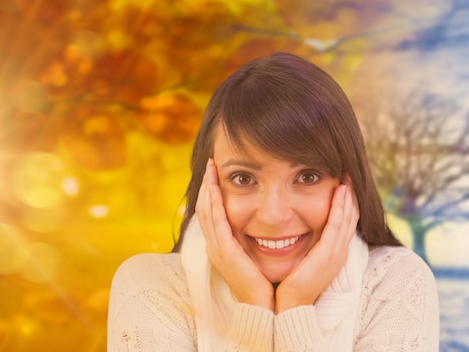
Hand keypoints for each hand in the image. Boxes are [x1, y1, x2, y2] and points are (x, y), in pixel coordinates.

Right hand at [196, 158, 273, 309]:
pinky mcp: (224, 252)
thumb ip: (253, 238)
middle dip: (207, 184)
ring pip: (206, 212)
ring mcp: (217, 249)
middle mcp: (215, 246)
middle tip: (210, 163)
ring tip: (210, 168)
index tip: (216, 172)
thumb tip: (261, 222)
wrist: (263, 306)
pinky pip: (216, 223)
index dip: (211, 191)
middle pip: (204, 208)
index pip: (211, 213)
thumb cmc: (264, 282)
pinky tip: (215, 188)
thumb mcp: (254, 255)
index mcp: (222, 245)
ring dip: (208, 188)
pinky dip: (214, 204)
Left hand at [274, 174, 358, 312]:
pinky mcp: (330, 253)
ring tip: (346, 179)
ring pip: (348, 218)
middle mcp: (339, 252)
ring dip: (348, 197)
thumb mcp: (303, 260)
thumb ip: (306, 246)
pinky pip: (339, 224)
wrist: (289, 306)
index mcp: (333, 253)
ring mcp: (337, 253)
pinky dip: (341, 206)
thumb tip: (299, 229)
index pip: (344, 223)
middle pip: (351, 218)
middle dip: (350, 196)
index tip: (342, 186)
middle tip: (348, 176)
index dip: (345, 204)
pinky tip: (341, 191)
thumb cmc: (290, 284)